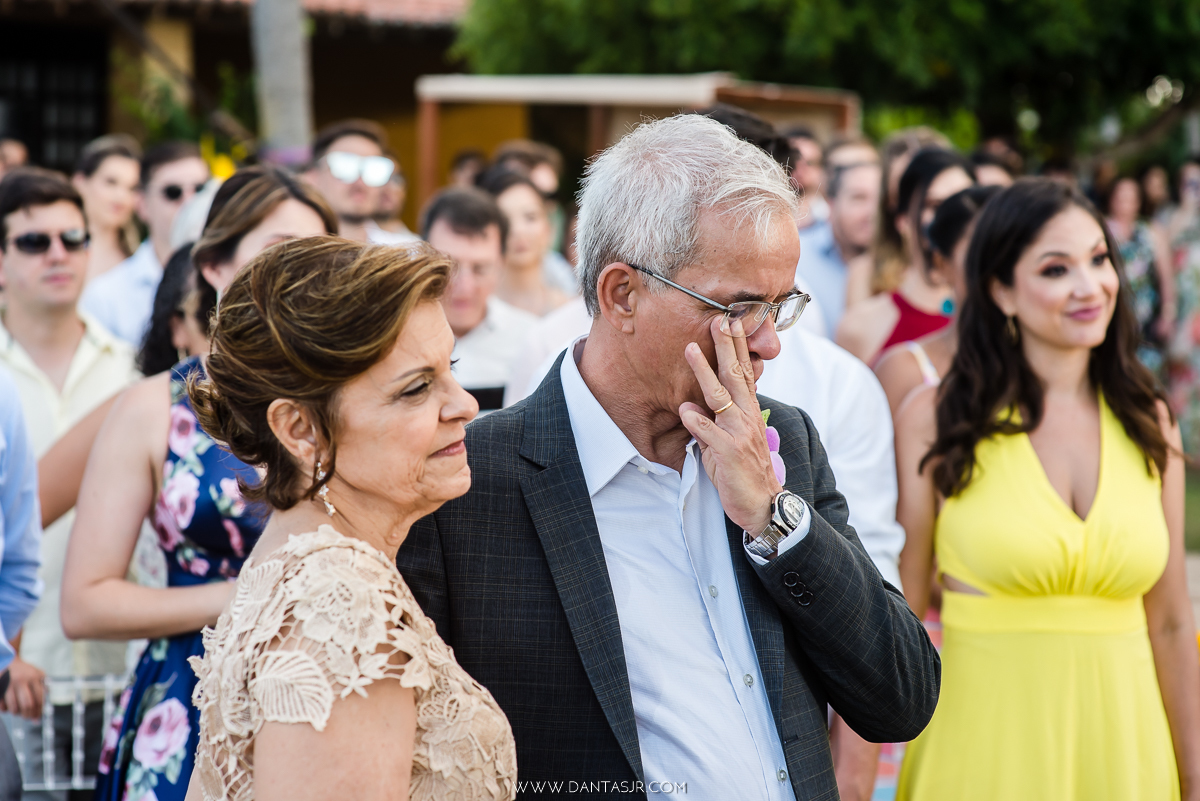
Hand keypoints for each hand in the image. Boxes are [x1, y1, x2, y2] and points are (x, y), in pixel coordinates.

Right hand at [0, 655, 44, 719]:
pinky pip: (2, 706)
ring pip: (14, 708)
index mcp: (34, 677)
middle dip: (28, 715)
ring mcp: (9, 684)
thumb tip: (43, 709)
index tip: (37, 717)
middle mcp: (22, 680)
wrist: (8, 660)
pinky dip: (5, 710)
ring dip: (17, 713)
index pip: (40, 699)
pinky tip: (8, 707)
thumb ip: (43, 689)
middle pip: (27, 705)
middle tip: (28, 718)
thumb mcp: (38, 675)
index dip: (39, 711)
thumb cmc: (25, 671)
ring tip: (18, 711)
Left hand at [679, 317, 782, 534]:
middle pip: (734, 374)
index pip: (742, 372)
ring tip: (689, 349)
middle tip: (717, 320)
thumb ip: (708, 424)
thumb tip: (689, 407)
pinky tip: (685, 409)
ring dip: (703, 372)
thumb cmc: (741, 472)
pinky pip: (709, 432)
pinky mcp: (729, 451)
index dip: (736, 346)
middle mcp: (746, 416)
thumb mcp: (724, 443)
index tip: (729, 321)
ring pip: (719, 396)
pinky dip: (696, 421)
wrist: (761, 504)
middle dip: (725, 346)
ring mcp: (739, 432)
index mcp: (747, 411)